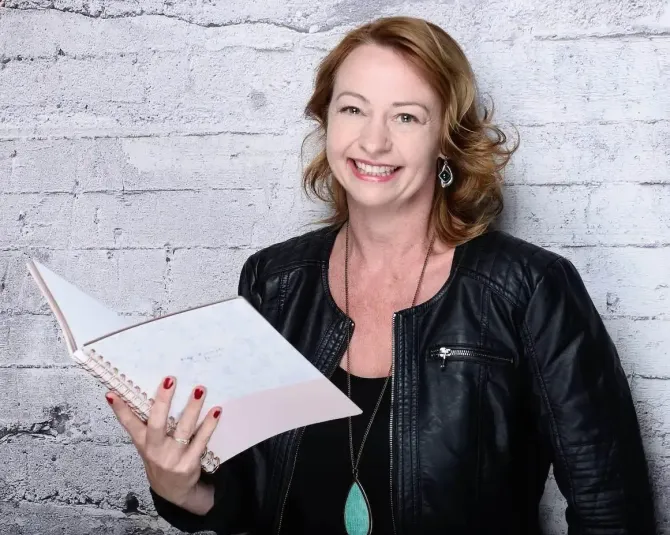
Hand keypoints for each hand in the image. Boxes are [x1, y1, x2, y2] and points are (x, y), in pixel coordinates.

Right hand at [105, 376, 221, 509]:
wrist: (173, 491)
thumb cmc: (160, 459)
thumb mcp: (147, 446)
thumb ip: (144, 425)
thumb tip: (139, 397)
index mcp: (143, 443)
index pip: (129, 424)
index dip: (120, 410)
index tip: (112, 394)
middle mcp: (156, 450)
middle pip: (157, 424)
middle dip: (162, 401)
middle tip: (169, 379)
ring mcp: (173, 458)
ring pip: (184, 429)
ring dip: (192, 408)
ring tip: (199, 390)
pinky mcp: (190, 463)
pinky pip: (201, 440)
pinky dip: (209, 425)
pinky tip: (216, 411)